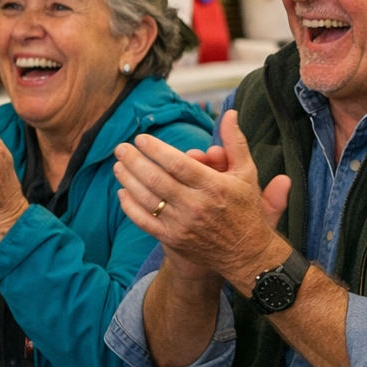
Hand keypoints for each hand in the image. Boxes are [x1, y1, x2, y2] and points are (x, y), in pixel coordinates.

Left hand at [113, 110, 291, 291]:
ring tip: (119, 165)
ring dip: (129, 180)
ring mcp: (182, 224)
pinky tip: (123, 192)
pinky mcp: (173, 239)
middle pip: (157, 179)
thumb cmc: (245, 208)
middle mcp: (196, 206)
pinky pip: (144, 222)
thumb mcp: (247, 173)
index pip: (178, 164)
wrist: (246, 253)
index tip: (141, 139)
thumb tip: (230, 113)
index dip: (156, 150)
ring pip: (147, 199)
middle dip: (135, 161)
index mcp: (214, 186)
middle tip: (121, 148)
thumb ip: (235, 142)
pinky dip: (130, 206)